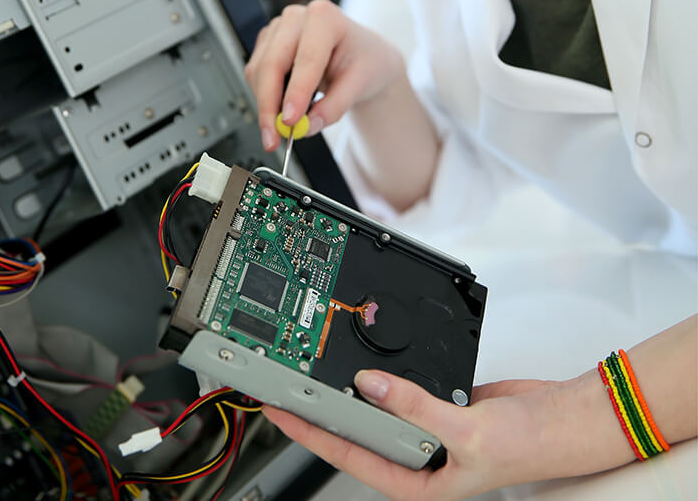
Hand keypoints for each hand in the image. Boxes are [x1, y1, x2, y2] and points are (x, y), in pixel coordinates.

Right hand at [244, 0, 404, 149]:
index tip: (290, 121)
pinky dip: (265, 99)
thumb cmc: (363, 60)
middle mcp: (296, 19)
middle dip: (269, 106)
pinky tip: (281, 109)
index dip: (295, 92)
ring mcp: (277, 30)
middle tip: (273, 138)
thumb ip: (334, 107)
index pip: (306, 59)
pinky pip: (256, 76)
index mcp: (325, 18)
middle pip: (272, 65)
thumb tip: (308, 126)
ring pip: (258, 73)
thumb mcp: (360, 84)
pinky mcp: (266, 45)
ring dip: (266, 106)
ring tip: (283, 129)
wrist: (360, 56)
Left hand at [262, 370, 572, 500]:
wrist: (562, 419)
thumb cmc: (529, 446)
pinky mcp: (439, 402)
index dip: (312, 433)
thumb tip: (370, 386)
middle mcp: (418, 456)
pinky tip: (368, 365)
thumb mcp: (465, 434)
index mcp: (418, 481)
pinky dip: (386, 376)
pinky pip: (402, 387)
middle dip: (324, 412)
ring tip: (317, 374)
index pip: (350, 455)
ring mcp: (427, 427)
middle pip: (359, 431)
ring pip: (379, 407)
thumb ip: (414, 407)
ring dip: (353, 391)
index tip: (284, 412)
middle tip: (289, 389)